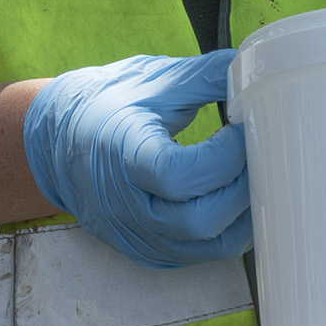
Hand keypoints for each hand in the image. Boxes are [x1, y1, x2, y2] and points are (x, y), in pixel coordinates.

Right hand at [19, 50, 250, 267]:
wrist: (60, 143)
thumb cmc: (107, 106)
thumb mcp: (153, 81)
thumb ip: (205, 76)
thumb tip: (253, 71)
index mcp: (120, 157)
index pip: (179, 175)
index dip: (225, 156)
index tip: (247, 127)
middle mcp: (125, 207)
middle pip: (199, 220)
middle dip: (243, 188)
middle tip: (265, 154)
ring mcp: (138, 236)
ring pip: (206, 245)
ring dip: (244, 215)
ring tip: (260, 176)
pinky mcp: (151, 252)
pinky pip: (201, 254)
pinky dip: (229, 230)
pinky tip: (241, 200)